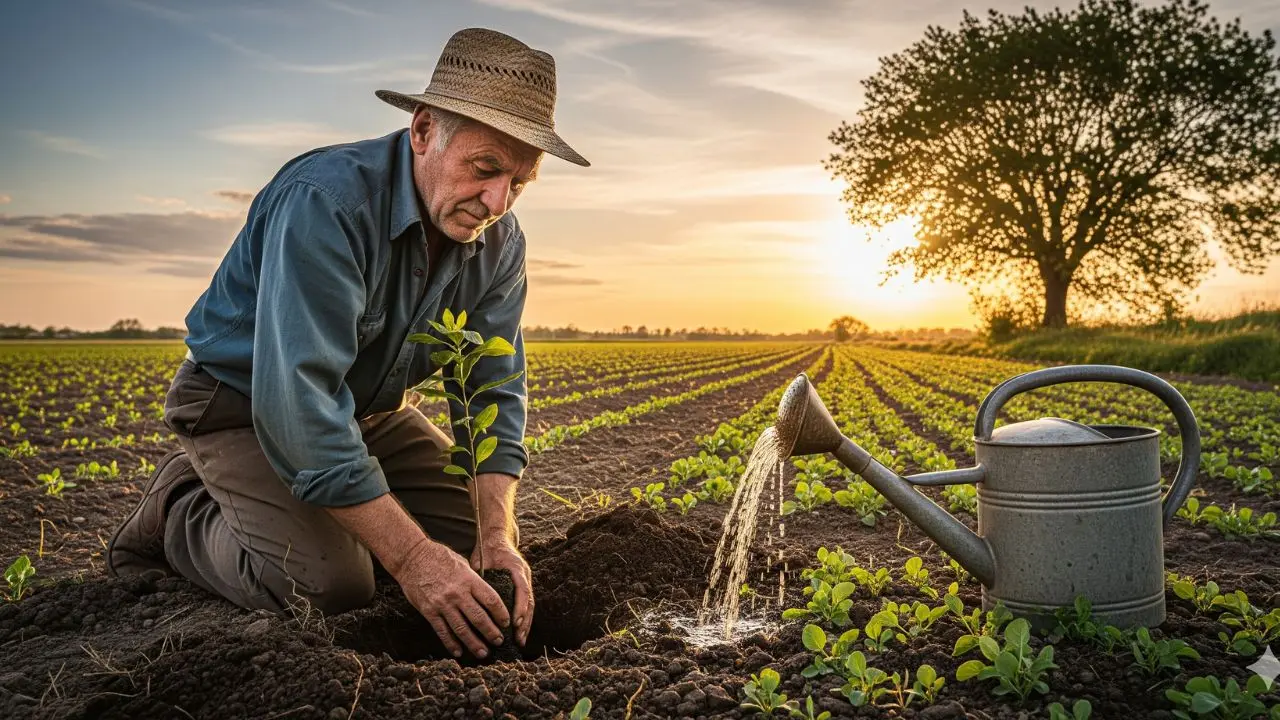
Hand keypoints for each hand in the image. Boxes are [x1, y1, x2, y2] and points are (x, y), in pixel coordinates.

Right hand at [394, 537, 509, 658]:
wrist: (412, 557)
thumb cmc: (439, 557)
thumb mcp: (462, 563)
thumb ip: (473, 579)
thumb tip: (486, 594)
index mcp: (469, 580)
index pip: (491, 600)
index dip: (501, 614)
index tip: (506, 623)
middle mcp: (457, 593)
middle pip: (479, 618)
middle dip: (491, 632)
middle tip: (499, 642)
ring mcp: (442, 604)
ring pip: (462, 628)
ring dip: (474, 643)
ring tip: (483, 653)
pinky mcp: (429, 611)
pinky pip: (442, 631)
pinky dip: (451, 643)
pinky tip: (459, 652)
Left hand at [472, 537, 533, 645]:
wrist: (497, 540)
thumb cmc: (488, 551)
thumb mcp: (482, 560)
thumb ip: (479, 576)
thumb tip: (469, 593)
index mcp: (516, 567)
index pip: (522, 589)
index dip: (519, 607)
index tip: (514, 622)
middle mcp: (524, 575)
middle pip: (529, 601)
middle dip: (525, 621)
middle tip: (518, 638)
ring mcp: (526, 581)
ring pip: (530, 606)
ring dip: (526, 624)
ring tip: (520, 641)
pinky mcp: (522, 588)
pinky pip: (525, 606)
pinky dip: (523, 620)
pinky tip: (518, 634)